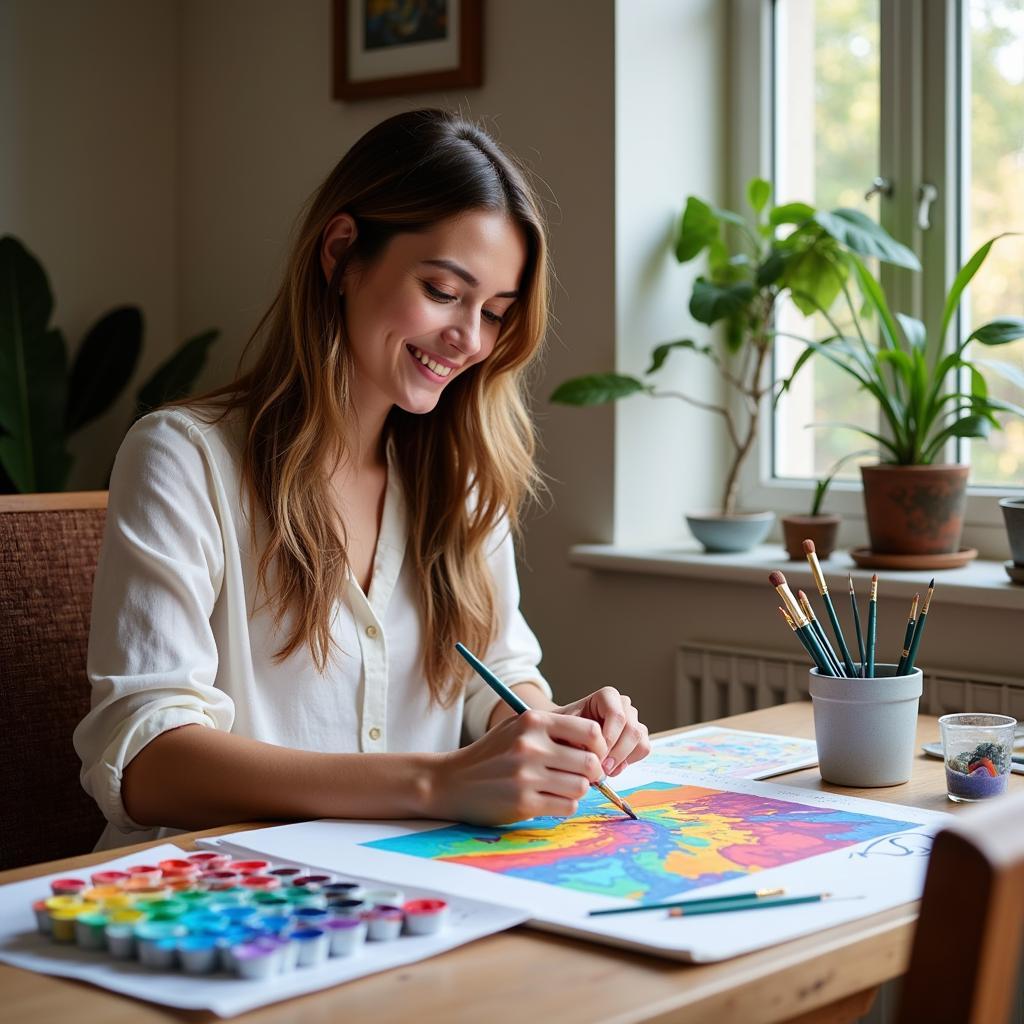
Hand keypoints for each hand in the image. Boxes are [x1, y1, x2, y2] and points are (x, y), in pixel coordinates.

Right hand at [432, 709, 606, 824]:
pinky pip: (567, 806)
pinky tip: (550, 799)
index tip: (591, 754)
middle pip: (590, 762)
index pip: (590, 731)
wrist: (451, 781)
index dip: (598, 746)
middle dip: (591, 772)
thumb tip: (595, 742)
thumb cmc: (491, 754)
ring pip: (581, 787)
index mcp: (532, 721)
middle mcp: (530, 746)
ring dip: (577, 790)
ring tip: (562, 787)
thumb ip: (551, 729)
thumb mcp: (516, 727)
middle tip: (580, 775)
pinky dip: (564, 805)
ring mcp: (526, 775)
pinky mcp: (524, 802)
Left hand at [554, 687, 649, 777]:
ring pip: (640, 741)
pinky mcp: (638, 736)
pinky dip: (629, 762)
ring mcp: (633, 720)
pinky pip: (643, 750)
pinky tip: (611, 768)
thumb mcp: (563, 728)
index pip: (617, 715)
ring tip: (604, 770)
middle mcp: (624, 705)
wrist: (567, 732)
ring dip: (623, 759)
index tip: (596, 756)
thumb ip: (575, 737)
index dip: (610, 738)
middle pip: (632, 730)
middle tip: (601, 769)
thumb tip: (589, 753)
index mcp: (607, 696)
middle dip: (617, 753)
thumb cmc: (565, 727)